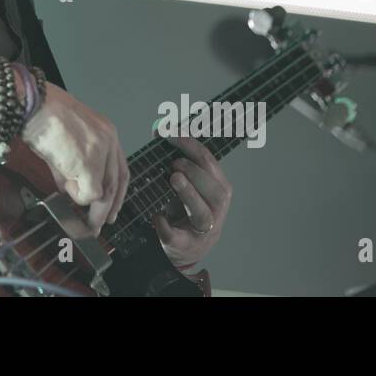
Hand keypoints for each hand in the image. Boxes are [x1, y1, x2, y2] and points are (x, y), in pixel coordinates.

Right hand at [20, 84, 129, 233]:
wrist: (33, 106)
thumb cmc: (43, 118)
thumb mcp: (65, 142)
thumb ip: (73, 166)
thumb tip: (70, 189)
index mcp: (107, 132)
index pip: (120, 169)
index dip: (117, 192)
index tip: (111, 208)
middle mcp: (110, 141)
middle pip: (116, 183)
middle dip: (107, 208)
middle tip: (98, 224)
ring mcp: (101, 153)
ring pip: (104, 192)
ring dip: (92, 208)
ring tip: (81, 218)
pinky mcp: (89, 165)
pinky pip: (88, 193)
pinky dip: (75, 196)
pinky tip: (64, 187)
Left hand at [152, 135, 231, 269]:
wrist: (187, 246)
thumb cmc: (187, 207)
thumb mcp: (189, 182)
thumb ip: (178, 158)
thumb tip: (160, 129)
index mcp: (218, 188)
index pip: (209, 162)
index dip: (190, 144)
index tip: (170, 133)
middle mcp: (216, 209)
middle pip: (214, 189)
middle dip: (195, 172)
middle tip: (175, 163)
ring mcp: (203, 230)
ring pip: (203, 213)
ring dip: (189, 193)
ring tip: (174, 178)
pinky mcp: (186, 245)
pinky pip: (178, 237)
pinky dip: (166, 227)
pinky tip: (157, 216)